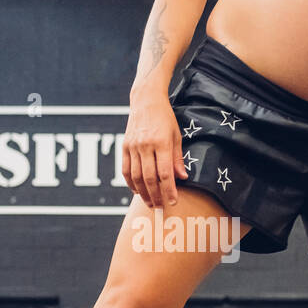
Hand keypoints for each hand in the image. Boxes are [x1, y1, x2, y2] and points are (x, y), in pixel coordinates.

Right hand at [122, 91, 187, 208]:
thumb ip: (177, 158)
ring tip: (150, 202)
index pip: (165, 173)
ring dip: (142, 192)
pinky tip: (136, 191)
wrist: (146, 101)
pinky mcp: (124, 146)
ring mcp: (133, 146)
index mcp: (161, 142)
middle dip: (155, 195)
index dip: (169, 190)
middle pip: (149, 177)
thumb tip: (182, 178)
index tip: (173, 202)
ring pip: (136, 176)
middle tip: (160, 207)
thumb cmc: (165, 118)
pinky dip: (130, 182)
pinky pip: (125, 169)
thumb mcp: (176, 135)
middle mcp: (145, 145)